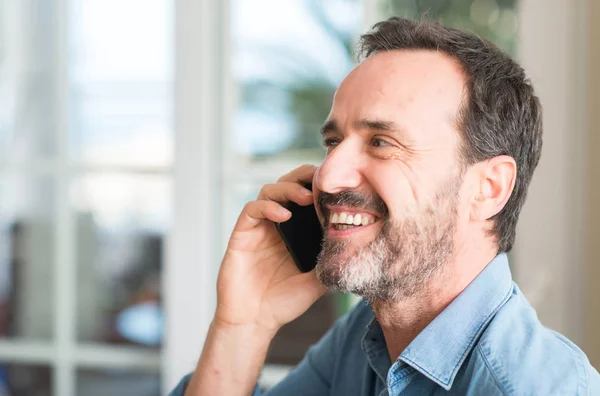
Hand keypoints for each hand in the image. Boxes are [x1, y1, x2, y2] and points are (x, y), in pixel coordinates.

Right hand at [214, 165, 326, 333]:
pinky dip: (268, 207)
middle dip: (305, 176)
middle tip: (322, 179)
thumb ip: (332, 260)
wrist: (254, 321)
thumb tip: (359, 245)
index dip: (321, 185)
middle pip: (289, 183)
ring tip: (306, 197)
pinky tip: (284, 215)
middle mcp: (278, 223)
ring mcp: (260, 227)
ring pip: (270, 190)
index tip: (339, 184)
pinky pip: (252, 209)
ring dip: (289, 188)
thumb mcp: (318, 280)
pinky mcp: (242, 233)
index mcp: (296, 230)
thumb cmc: (284, 302)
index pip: (308, 195)